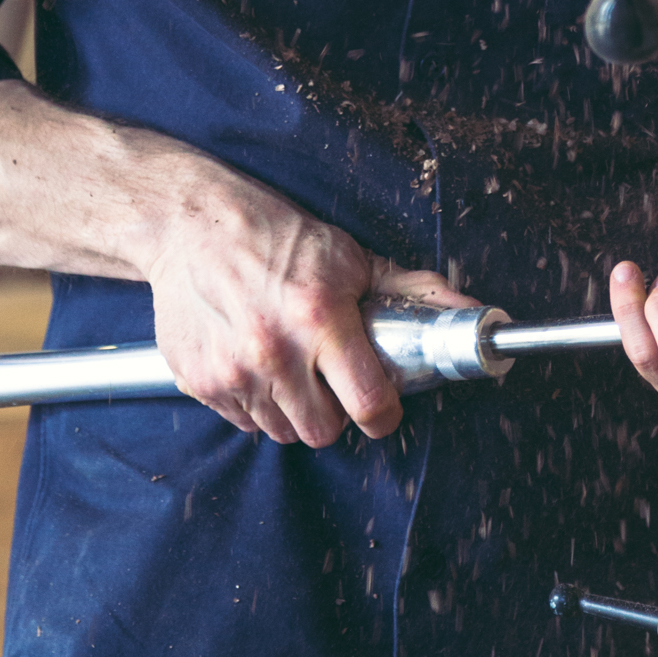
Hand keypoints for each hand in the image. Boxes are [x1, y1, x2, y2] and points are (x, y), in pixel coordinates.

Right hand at [0, 80, 473, 449]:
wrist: (189, 224)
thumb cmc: (274, 236)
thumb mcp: (348, 255)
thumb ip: (408, 290)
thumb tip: (468, 310)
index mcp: (320, 318)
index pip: (369, 405)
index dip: (383, 413)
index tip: (382, 407)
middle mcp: (275, 351)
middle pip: (325, 432)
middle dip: (337, 413)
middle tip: (334, 385)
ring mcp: (233, 371)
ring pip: (283, 431)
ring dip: (296, 411)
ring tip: (294, 369)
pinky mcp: (199, 380)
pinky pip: (243, 421)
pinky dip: (256, 404)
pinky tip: (258, 365)